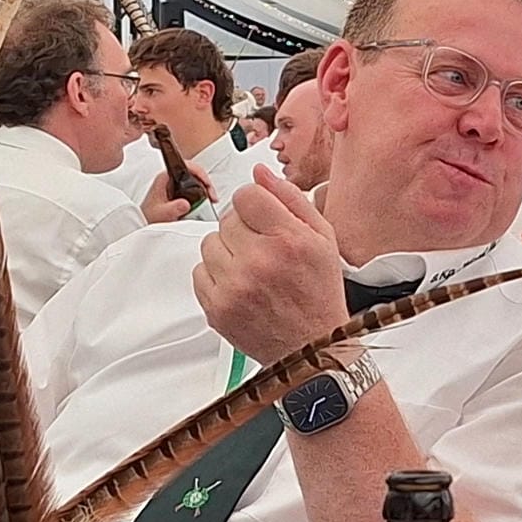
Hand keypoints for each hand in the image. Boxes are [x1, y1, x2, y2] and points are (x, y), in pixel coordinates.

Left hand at [140, 163, 209, 223]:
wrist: (146, 222)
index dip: (199, 172)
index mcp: (165, 177)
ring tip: (211, 200)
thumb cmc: (149, 216)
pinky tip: (207, 202)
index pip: (185, 166)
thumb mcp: (161, 213)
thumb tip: (186, 204)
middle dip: (206, 183)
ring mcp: (176, 185)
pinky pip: (195, 188)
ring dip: (206, 189)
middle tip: (212, 196)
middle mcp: (171, 179)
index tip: (206, 183)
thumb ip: (173, 209)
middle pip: (194, 173)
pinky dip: (203, 194)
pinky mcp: (180, 192)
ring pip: (196, 181)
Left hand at [191, 165, 348, 364]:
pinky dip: (216, 276)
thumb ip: (290, 199)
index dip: (255, 205)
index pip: (247, 195)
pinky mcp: (217, 308)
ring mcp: (235, 286)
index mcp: (289, 239)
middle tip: (264, 250)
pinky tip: (240, 286)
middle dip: (244, 230)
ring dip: (227, 252)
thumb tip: (260, 173)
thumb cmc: (319, 293)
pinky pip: (199, 271)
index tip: (263, 219)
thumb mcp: (323, 238)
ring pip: (210, 243)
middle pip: (227, 219)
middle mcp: (259, 260)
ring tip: (251, 269)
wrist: (311, 348)